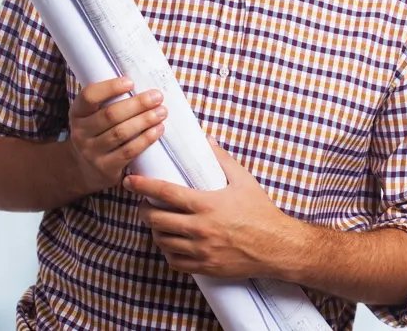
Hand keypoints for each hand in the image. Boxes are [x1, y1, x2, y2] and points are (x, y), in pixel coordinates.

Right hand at [68, 77, 166, 194]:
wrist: (86, 169)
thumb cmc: (98, 132)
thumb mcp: (93, 115)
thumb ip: (109, 101)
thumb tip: (141, 83)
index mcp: (77, 112)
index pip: (89, 96)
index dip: (110, 88)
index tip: (131, 82)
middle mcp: (80, 132)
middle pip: (111, 115)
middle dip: (137, 104)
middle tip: (157, 96)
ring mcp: (91, 152)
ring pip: (121, 133)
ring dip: (145, 121)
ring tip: (161, 112)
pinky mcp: (104, 168)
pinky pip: (128, 152)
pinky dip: (145, 139)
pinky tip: (158, 130)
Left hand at [123, 139, 294, 278]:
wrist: (277, 247)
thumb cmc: (260, 212)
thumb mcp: (243, 179)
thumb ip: (222, 159)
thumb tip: (207, 139)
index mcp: (206, 204)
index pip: (164, 193)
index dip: (143, 186)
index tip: (130, 180)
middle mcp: (199, 229)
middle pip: (155, 220)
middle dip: (143, 209)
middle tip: (143, 202)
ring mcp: (201, 251)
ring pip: (162, 241)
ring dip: (154, 230)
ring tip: (157, 221)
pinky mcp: (205, 267)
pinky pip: (174, 261)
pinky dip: (167, 250)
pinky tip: (171, 241)